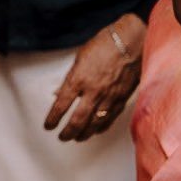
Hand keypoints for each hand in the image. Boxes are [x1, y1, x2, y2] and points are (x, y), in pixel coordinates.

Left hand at [43, 16, 143, 141]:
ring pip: (95, 122)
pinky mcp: (122, 98)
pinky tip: (96, 131)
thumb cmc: (105, 44)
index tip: (48, 125)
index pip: (61, 105)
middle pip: (77, 119)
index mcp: (78, 79)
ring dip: (84, 133)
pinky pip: (110, 117)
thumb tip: (60, 93)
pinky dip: (101, 127)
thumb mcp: (80, 58)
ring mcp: (109, 96)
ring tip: (77, 138)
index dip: (53, 118)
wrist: (132, 41)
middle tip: (62, 137)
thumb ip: (70, 78)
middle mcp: (93, 91)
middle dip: (68, 131)